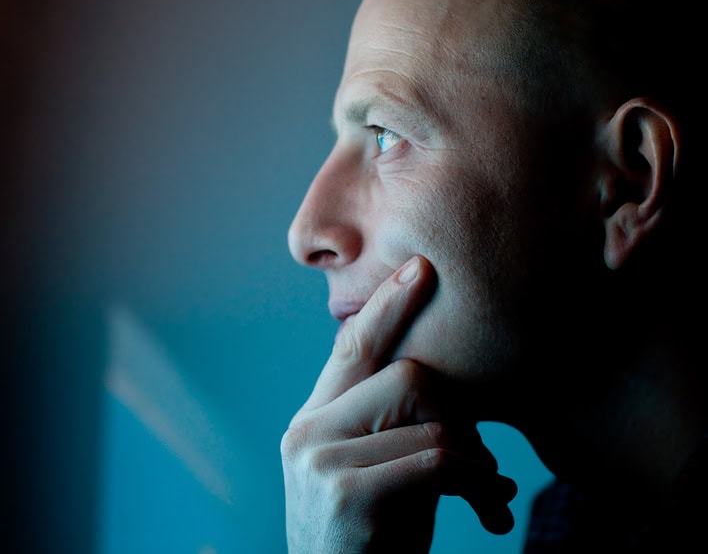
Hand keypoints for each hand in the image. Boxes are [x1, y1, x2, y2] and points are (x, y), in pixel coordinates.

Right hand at [281, 256, 516, 552]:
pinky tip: (487, 512)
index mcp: (312, 421)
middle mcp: (306, 432)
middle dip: (461, 414)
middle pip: (406, 375)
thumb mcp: (372, 473)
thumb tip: (434, 380)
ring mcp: (319, 460)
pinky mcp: (345, 492)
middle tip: (485, 460)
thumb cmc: (371, 542)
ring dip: (475, 457)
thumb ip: (385, 424)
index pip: (351, 349)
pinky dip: (475, 483)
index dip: (387, 306)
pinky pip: (436, 459)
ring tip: (487, 493)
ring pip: (427, 416)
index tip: (420, 268)